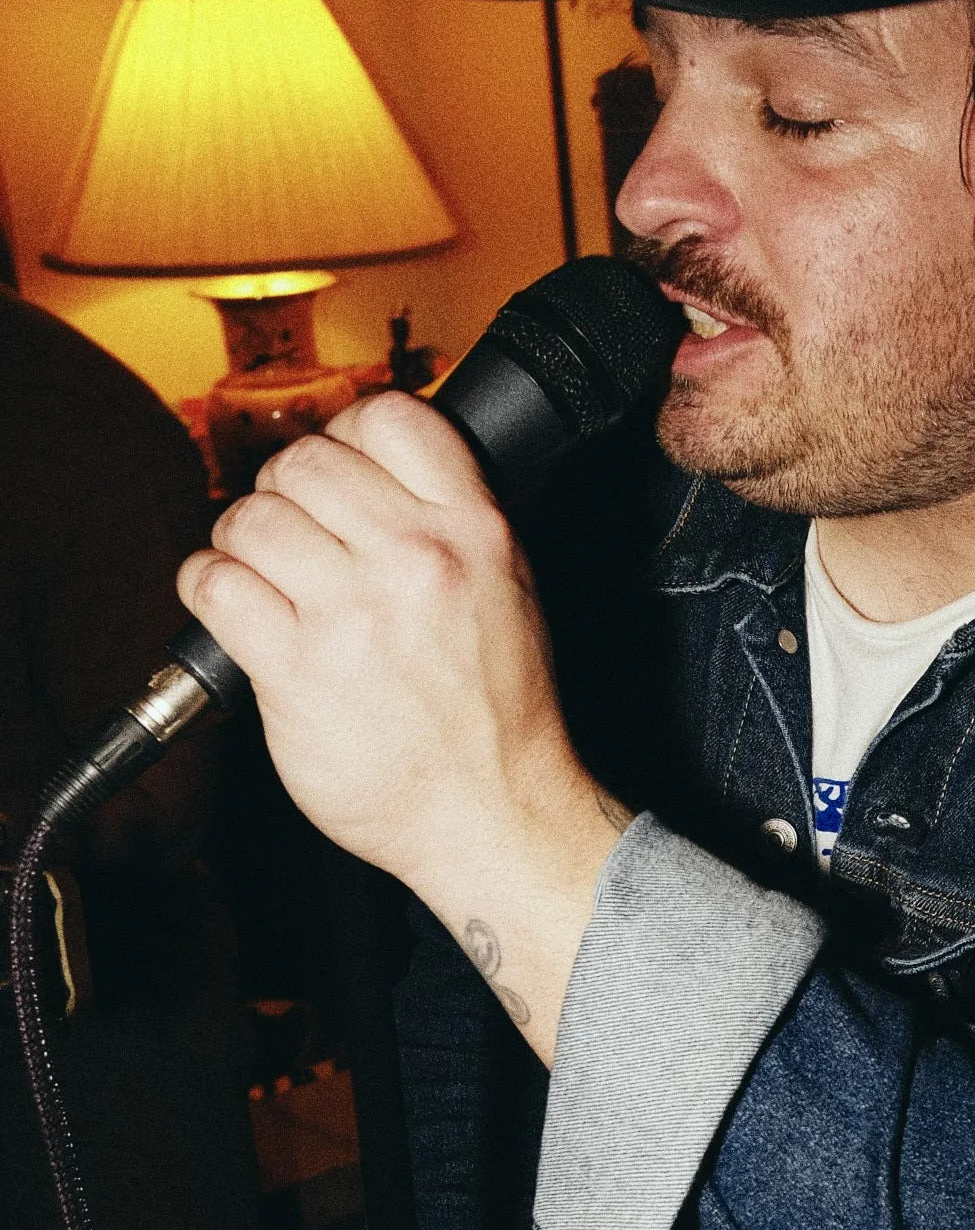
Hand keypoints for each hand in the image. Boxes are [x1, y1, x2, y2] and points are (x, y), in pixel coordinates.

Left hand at [173, 393, 627, 1054]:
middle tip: (293, 535)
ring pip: (251, 516)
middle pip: (303, 461)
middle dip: (284, 493)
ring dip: (241, 540)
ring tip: (260, 573)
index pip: (390, 416)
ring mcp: (353, 615)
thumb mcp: (511, 589)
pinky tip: (232, 607)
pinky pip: (216, 583)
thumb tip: (375, 470)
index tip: (337, 469)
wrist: (493, 813)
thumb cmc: (499, 716)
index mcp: (474, 531)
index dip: (346, 434)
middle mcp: (415, 560)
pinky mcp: (297, 670)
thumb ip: (452, 522)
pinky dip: (207, 586)